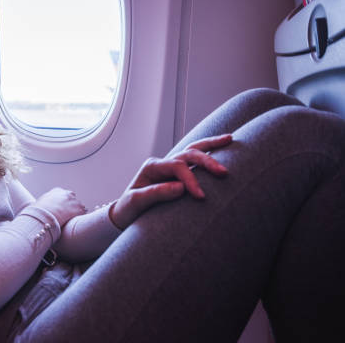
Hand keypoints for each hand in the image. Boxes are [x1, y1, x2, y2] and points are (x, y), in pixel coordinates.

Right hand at [33, 187, 85, 227]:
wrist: (46, 214)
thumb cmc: (39, 210)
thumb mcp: (39, 203)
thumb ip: (43, 203)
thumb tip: (37, 209)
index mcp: (57, 191)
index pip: (63, 194)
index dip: (63, 202)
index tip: (61, 208)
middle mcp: (67, 194)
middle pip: (72, 198)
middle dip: (72, 204)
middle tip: (68, 214)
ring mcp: (74, 201)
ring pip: (79, 205)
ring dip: (77, 211)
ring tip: (73, 220)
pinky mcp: (79, 209)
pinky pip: (83, 212)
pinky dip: (81, 217)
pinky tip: (77, 222)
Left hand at [110, 134, 232, 228]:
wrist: (125, 215)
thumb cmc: (128, 209)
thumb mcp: (135, 202)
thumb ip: (155, 194)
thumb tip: (180, 188)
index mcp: (152, 166)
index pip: (177, 166)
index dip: (190, 179)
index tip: (200, 196)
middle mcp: (163, 164)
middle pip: (188, 154)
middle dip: (207, 160)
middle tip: (223, 172)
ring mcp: (171, 168)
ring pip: (193, 151)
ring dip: (211, 145)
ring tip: (230, 139)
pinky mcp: (179, 176)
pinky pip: (196, 163)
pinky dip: (210, 154)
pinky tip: (225, 149)